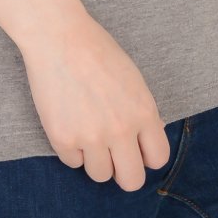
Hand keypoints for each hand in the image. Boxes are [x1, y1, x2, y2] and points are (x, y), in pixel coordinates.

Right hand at [18, 7, 171, 190]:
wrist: (60, 37)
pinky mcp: (63, 139)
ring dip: (95, 159)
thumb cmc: (97, 51)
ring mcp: (91, 137)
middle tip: (113, 156)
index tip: (136, 149)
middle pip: (132, 181)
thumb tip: (148, 141)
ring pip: (100, 175)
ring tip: (87, 130)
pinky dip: (72, 148)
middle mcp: (121, 129)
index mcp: (143, 112)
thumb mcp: (133, 79)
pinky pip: (73, 162)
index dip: (146, 156)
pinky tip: (69, 121)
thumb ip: (142, 112)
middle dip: (124, 172)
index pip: (158, 158)